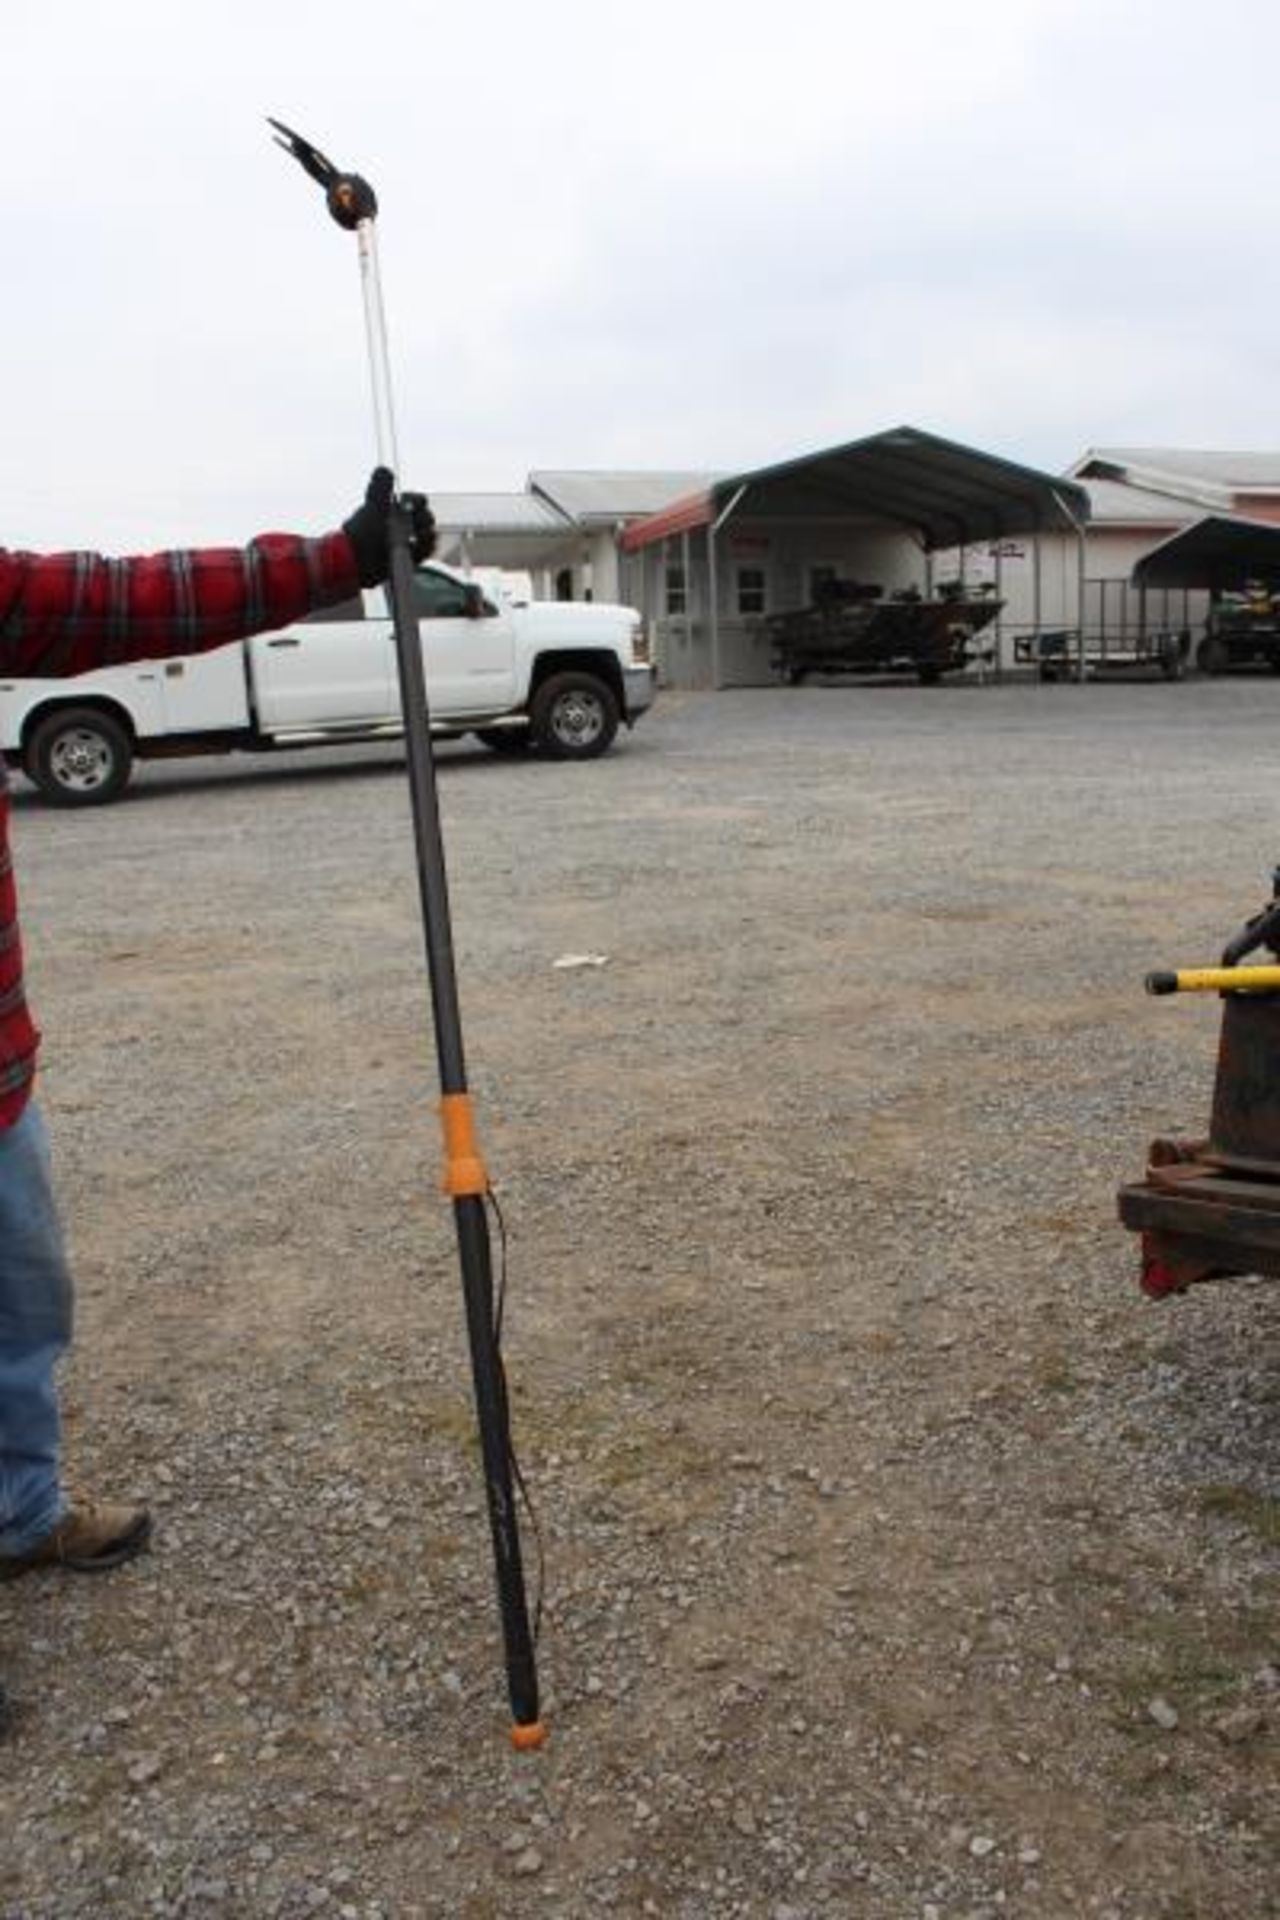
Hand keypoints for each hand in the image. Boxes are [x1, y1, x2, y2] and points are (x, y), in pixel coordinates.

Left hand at [342, 468, 436, 585]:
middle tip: (418, 524)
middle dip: (424, 518)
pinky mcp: (407, 558)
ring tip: (421, 537)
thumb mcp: (372, 507)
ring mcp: (403, 542)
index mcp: (390, 509)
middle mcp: (398, 524)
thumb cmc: (362, 534)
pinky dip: (427, 547)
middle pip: (423, 516)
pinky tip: (421, 546)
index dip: (416, 501)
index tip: (413, 504)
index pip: (413, 500)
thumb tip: (385, 468)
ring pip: (427, 533)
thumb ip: (379, 488)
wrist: (354, 563)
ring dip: (428, 533)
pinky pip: (425, 551)